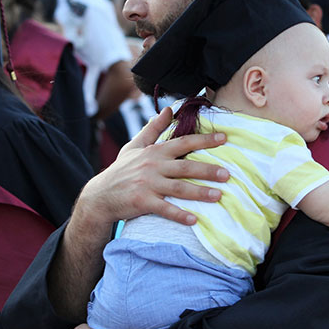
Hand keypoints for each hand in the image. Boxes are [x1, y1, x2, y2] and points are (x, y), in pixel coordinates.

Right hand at [74, 107, 227, 229]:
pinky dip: (178, 214)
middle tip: (228, 173)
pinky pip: (164, 209)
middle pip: (185, 167)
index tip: (224, 138)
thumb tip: (168, 109)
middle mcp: (152, 167)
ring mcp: (147, 185)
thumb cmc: (121, 170)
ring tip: (218, 195)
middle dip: (207, 170)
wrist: (101, 195)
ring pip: (178, 188)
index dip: (204, 140)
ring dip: (199, 192)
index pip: (183, 143)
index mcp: (154, 152)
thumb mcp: (134, 145)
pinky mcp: (142, 202)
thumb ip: (153, 128)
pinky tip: (193, 220)